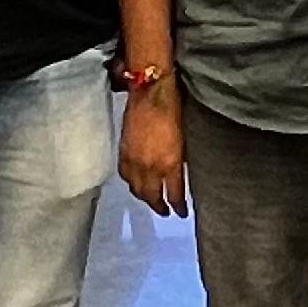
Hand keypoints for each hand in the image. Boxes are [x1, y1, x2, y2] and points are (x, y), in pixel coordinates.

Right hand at [118, 80, 188, 216]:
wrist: (151, 93)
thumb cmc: (174, 112)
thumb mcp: (184, 142)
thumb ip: (179, 162)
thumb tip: (179, 175)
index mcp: (169, 165)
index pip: (174, 195)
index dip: (178, 207)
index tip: (181, 213)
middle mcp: (150, 168)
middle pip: (152, 196)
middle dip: (159, 206)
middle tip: (165, 212)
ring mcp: (134, 161)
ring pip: (137, 189)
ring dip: (144, 197)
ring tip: (150, 201)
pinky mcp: (123, 153)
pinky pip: (125, 176)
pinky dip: (131, 183)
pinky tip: (135, 184)